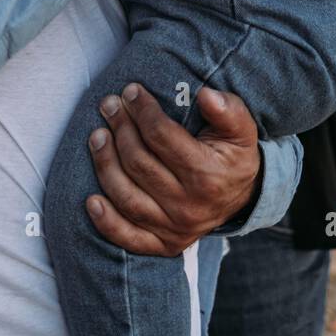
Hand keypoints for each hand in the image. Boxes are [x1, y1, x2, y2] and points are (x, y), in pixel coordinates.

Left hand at [84, 83, 260, 255]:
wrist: (243, 198)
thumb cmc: (234, 156)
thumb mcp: (242, 129)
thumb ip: (229, 110)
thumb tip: (206, 95)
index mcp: (207, 174)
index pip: (162, 136)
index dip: (142, 110)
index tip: (130, 91)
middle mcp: (189, 205)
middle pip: (139, 163)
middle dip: (120, 129)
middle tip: (109, 105)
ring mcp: (175, 228)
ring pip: (127, 197)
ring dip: (106, 164)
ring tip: (97, 136)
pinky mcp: (164, 244)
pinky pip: (129, 238)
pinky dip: (107, 222)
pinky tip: (91, 201)